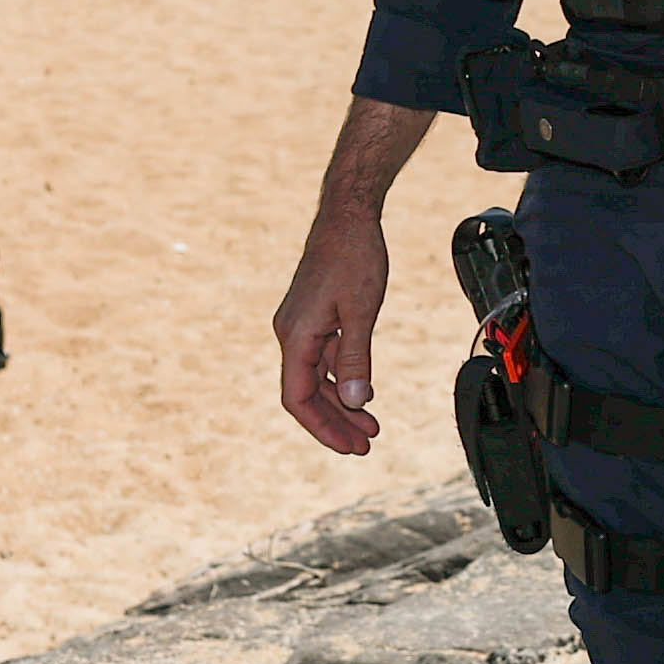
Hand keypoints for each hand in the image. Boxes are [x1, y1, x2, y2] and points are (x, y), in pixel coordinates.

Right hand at [271, 209, 388, 455]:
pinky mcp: (315, 318)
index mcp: (296, 336)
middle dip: (335, 422)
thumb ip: (356, 360)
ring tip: (371, 426)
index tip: (348, 447)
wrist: (348, 216)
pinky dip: (342, 378)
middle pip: (306, 393)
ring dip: (342, 403)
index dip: (322, 427)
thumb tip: (355, 403)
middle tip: (365, 445)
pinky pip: (324, 359)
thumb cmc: (355, 256)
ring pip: (316, 378)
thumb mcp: (361, 312)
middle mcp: (291, 334)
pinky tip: (364, 392)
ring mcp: (302, 326)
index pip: (297, 398)